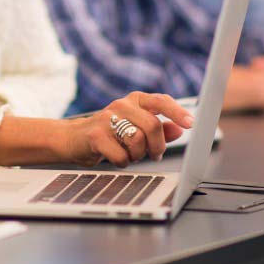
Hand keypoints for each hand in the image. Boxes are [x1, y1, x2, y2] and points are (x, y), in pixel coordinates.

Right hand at [61, 93, 192, 167]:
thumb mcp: (136, 128)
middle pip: (152, 125)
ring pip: (137, 140)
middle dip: (157, 146)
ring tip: (131, 155)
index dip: (177, 112)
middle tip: (154, 155)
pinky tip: (117, 159)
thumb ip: (159, 129)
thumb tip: (179, 130)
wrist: (73, 138)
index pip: (161, 101)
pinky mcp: (95, 135)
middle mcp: (121, 105)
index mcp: (135, 100)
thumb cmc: (110, 133)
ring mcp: (106, 118)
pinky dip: (123, 163)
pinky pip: (121, 155)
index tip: (190, 124)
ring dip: (138, 155)